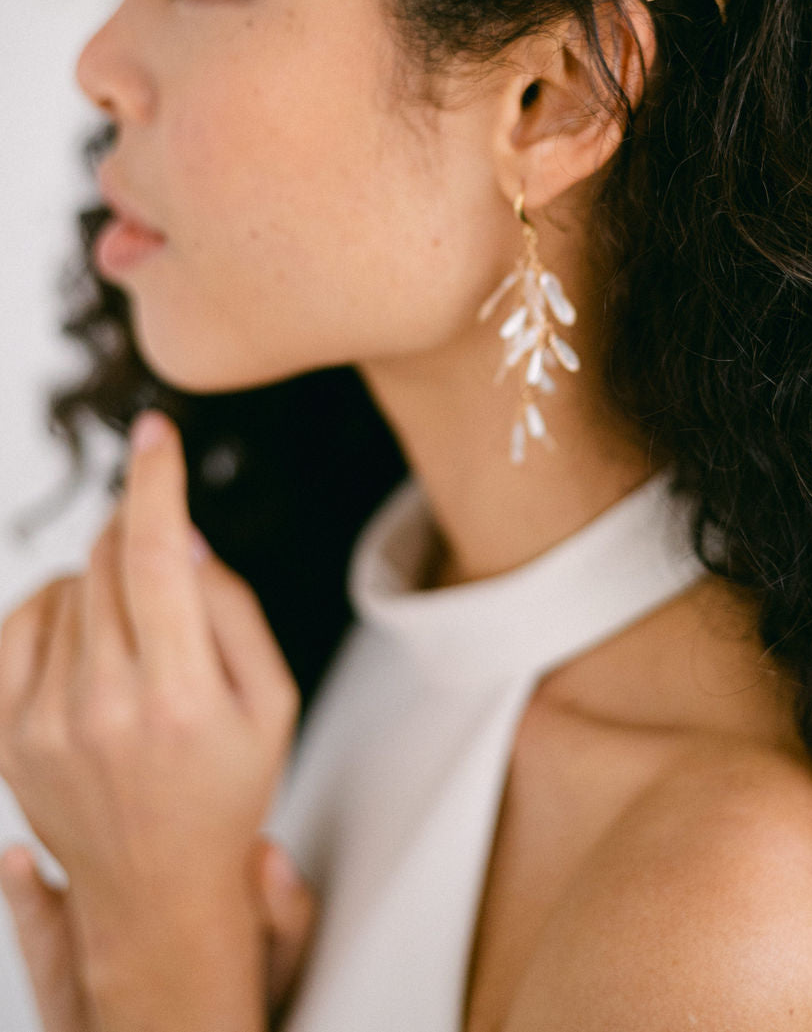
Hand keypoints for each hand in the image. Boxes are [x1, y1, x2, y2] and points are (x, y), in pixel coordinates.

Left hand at [0, 410, 301, 1022]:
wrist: (152, 891)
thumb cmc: (224, 788)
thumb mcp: (272, 700)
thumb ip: (232, 608)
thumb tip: (183, 537)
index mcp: (182, 699)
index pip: (157, 556)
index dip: (154, 479)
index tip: (153, 432)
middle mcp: (104, 709)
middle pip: (109, 559)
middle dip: (139, 529)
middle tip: (163, 554)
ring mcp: (44, 724)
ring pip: (69, 585)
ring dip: (104, 578)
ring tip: (136, 634)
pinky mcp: (6, 733)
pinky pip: (22, 622)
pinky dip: (57, 607)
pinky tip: (87, 635)